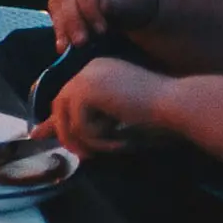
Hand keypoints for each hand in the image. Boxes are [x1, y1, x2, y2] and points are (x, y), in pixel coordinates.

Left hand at [45, 55, 174, 157]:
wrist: (179, 105)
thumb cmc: (161, 116)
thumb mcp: (120, 120)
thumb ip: (93, 124)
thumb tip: (62, 137)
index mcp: (100, 71)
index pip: (69, 94)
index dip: (59, 117)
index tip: (43, 133)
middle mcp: (90, 69)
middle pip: (61, 103)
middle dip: (62, 130)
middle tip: (75, 153)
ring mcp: (87, 76)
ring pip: (68, 117)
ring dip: (88, 141)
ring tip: (113, 147)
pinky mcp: (88, 89)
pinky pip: (80, 125)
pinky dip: (99, 140)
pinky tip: (119, 138)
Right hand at [47, 0, 160, 51]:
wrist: (129, 1)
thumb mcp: (134, 0)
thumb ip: (118, 3)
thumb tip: (102, 6)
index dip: (90, 6)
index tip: (101, 30)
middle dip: (73, 20)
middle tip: (81, 42)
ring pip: (57, 3)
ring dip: (63, 26)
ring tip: (68, 48)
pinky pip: (54, 12)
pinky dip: (59, 28)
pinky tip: (62, 45)